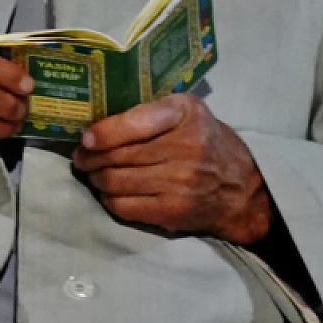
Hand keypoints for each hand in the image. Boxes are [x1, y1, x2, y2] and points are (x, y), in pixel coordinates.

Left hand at [73, 93, 272, 244]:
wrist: (241, 189)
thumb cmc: (206, 142)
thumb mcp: (188, 112)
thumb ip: (151, 112)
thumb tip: (98, 124)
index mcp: (184, 114)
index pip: (135, 122)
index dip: (104, 132)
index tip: (86, 138)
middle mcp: (183, 147)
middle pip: (117, 155)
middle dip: (90, 158)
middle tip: (81, 157)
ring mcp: (177, 182)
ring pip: (114, 181)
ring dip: (95, 178)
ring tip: (93, 173)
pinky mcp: (171, 210)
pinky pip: (123, 206)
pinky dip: (108, 198)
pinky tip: (109, 192)